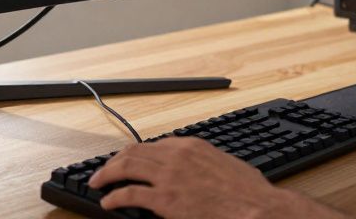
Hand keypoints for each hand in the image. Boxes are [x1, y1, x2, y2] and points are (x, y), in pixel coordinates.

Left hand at [88, 137, 344, 218]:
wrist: (259, 208)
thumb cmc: (249, 193)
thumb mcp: (225, 166)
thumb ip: (204, 164)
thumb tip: (197, 173)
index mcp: (191, 146)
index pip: (153, 145)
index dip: (135, 154)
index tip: (127, 161)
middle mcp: (176, 156)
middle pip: (134, 153)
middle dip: (115, 161)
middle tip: (103, 171)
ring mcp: (169, 177)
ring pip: (126, 168)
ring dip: (107, 175)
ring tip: (97, 183)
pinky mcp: (165, 200)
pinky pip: (129, 195)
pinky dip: (114, 197)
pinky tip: (107, 202)